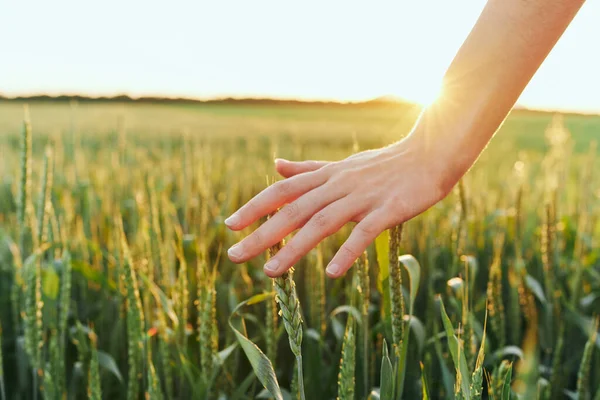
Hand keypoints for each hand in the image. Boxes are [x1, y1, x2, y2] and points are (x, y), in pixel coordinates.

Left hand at [224, 132, 455, 277]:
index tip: (229, 225)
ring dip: (295, 248)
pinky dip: (348, 251)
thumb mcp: (342, 165)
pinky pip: (365, 232)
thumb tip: (275, 165)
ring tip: (270, 272)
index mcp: (327, 177)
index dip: (255, 206)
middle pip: (294, 210)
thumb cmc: (385, 165)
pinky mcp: (388, 209)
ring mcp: (363, 197)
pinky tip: (333, 273)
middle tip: (235, 255)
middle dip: (262, 233)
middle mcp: (338, 185)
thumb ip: (308, 170)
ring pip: (322, 222)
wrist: (430, 154)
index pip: (283, 190)